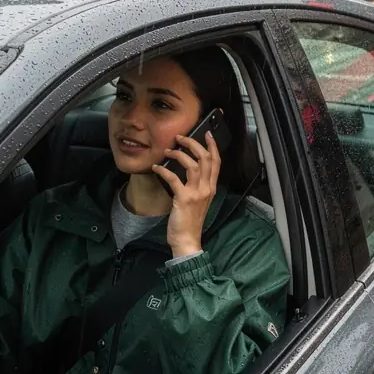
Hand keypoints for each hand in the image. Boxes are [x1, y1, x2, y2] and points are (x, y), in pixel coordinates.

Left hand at [153, 131, 220, 258]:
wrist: (187, 240)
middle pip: (205, 158)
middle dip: (193, 143)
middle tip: (180, 137)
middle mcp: (206, 188)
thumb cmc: (190, 220)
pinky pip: (174, 178)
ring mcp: (196, 193)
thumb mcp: (199, 200)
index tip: (207, 133)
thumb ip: (197, 185)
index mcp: (211, 188)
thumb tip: (188, 167)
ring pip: (192, 164)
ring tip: (168, 151)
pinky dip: (164, 170)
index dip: (212, 146)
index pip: (216, 162)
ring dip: (179, 154)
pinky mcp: (183, 199)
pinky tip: (156, 168)